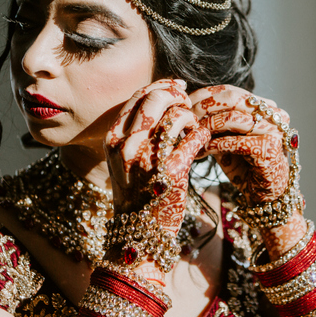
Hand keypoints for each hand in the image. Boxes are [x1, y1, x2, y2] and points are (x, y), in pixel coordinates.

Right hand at [105, 79, 210, 233]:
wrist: (139, 230)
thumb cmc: (136, 190)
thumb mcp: (123, 157)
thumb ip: (135, 129)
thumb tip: (161, 94)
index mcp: (113, 139)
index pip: (138, 96)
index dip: (161, 86)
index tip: (176, 86)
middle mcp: (127, 146)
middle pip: (155, 99)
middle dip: (176, 95)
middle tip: (187, 103)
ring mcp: (148, 159)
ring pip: (175, 116)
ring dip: (189, 115)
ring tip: (192, 125)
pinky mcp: (172, 172)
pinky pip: (194, 138)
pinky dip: (201, 134)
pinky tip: (201, 139)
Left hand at [190, 85, 290, 204]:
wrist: (266, 194)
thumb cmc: (245, 165)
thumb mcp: (227, 138)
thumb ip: (214, 123)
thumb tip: (185, 109)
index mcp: (264, 106)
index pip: (229, 91)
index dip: (204, 95)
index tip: (184, 105)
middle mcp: (272, 114)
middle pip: (231, 97)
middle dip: (203, 106)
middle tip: (187, 118)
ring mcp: (273, 130)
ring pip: (232, 118)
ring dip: (207, 126)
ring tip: (193, 136)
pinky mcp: (269, 149)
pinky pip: (235, 142)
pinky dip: (214, 145)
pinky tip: (202, 151)